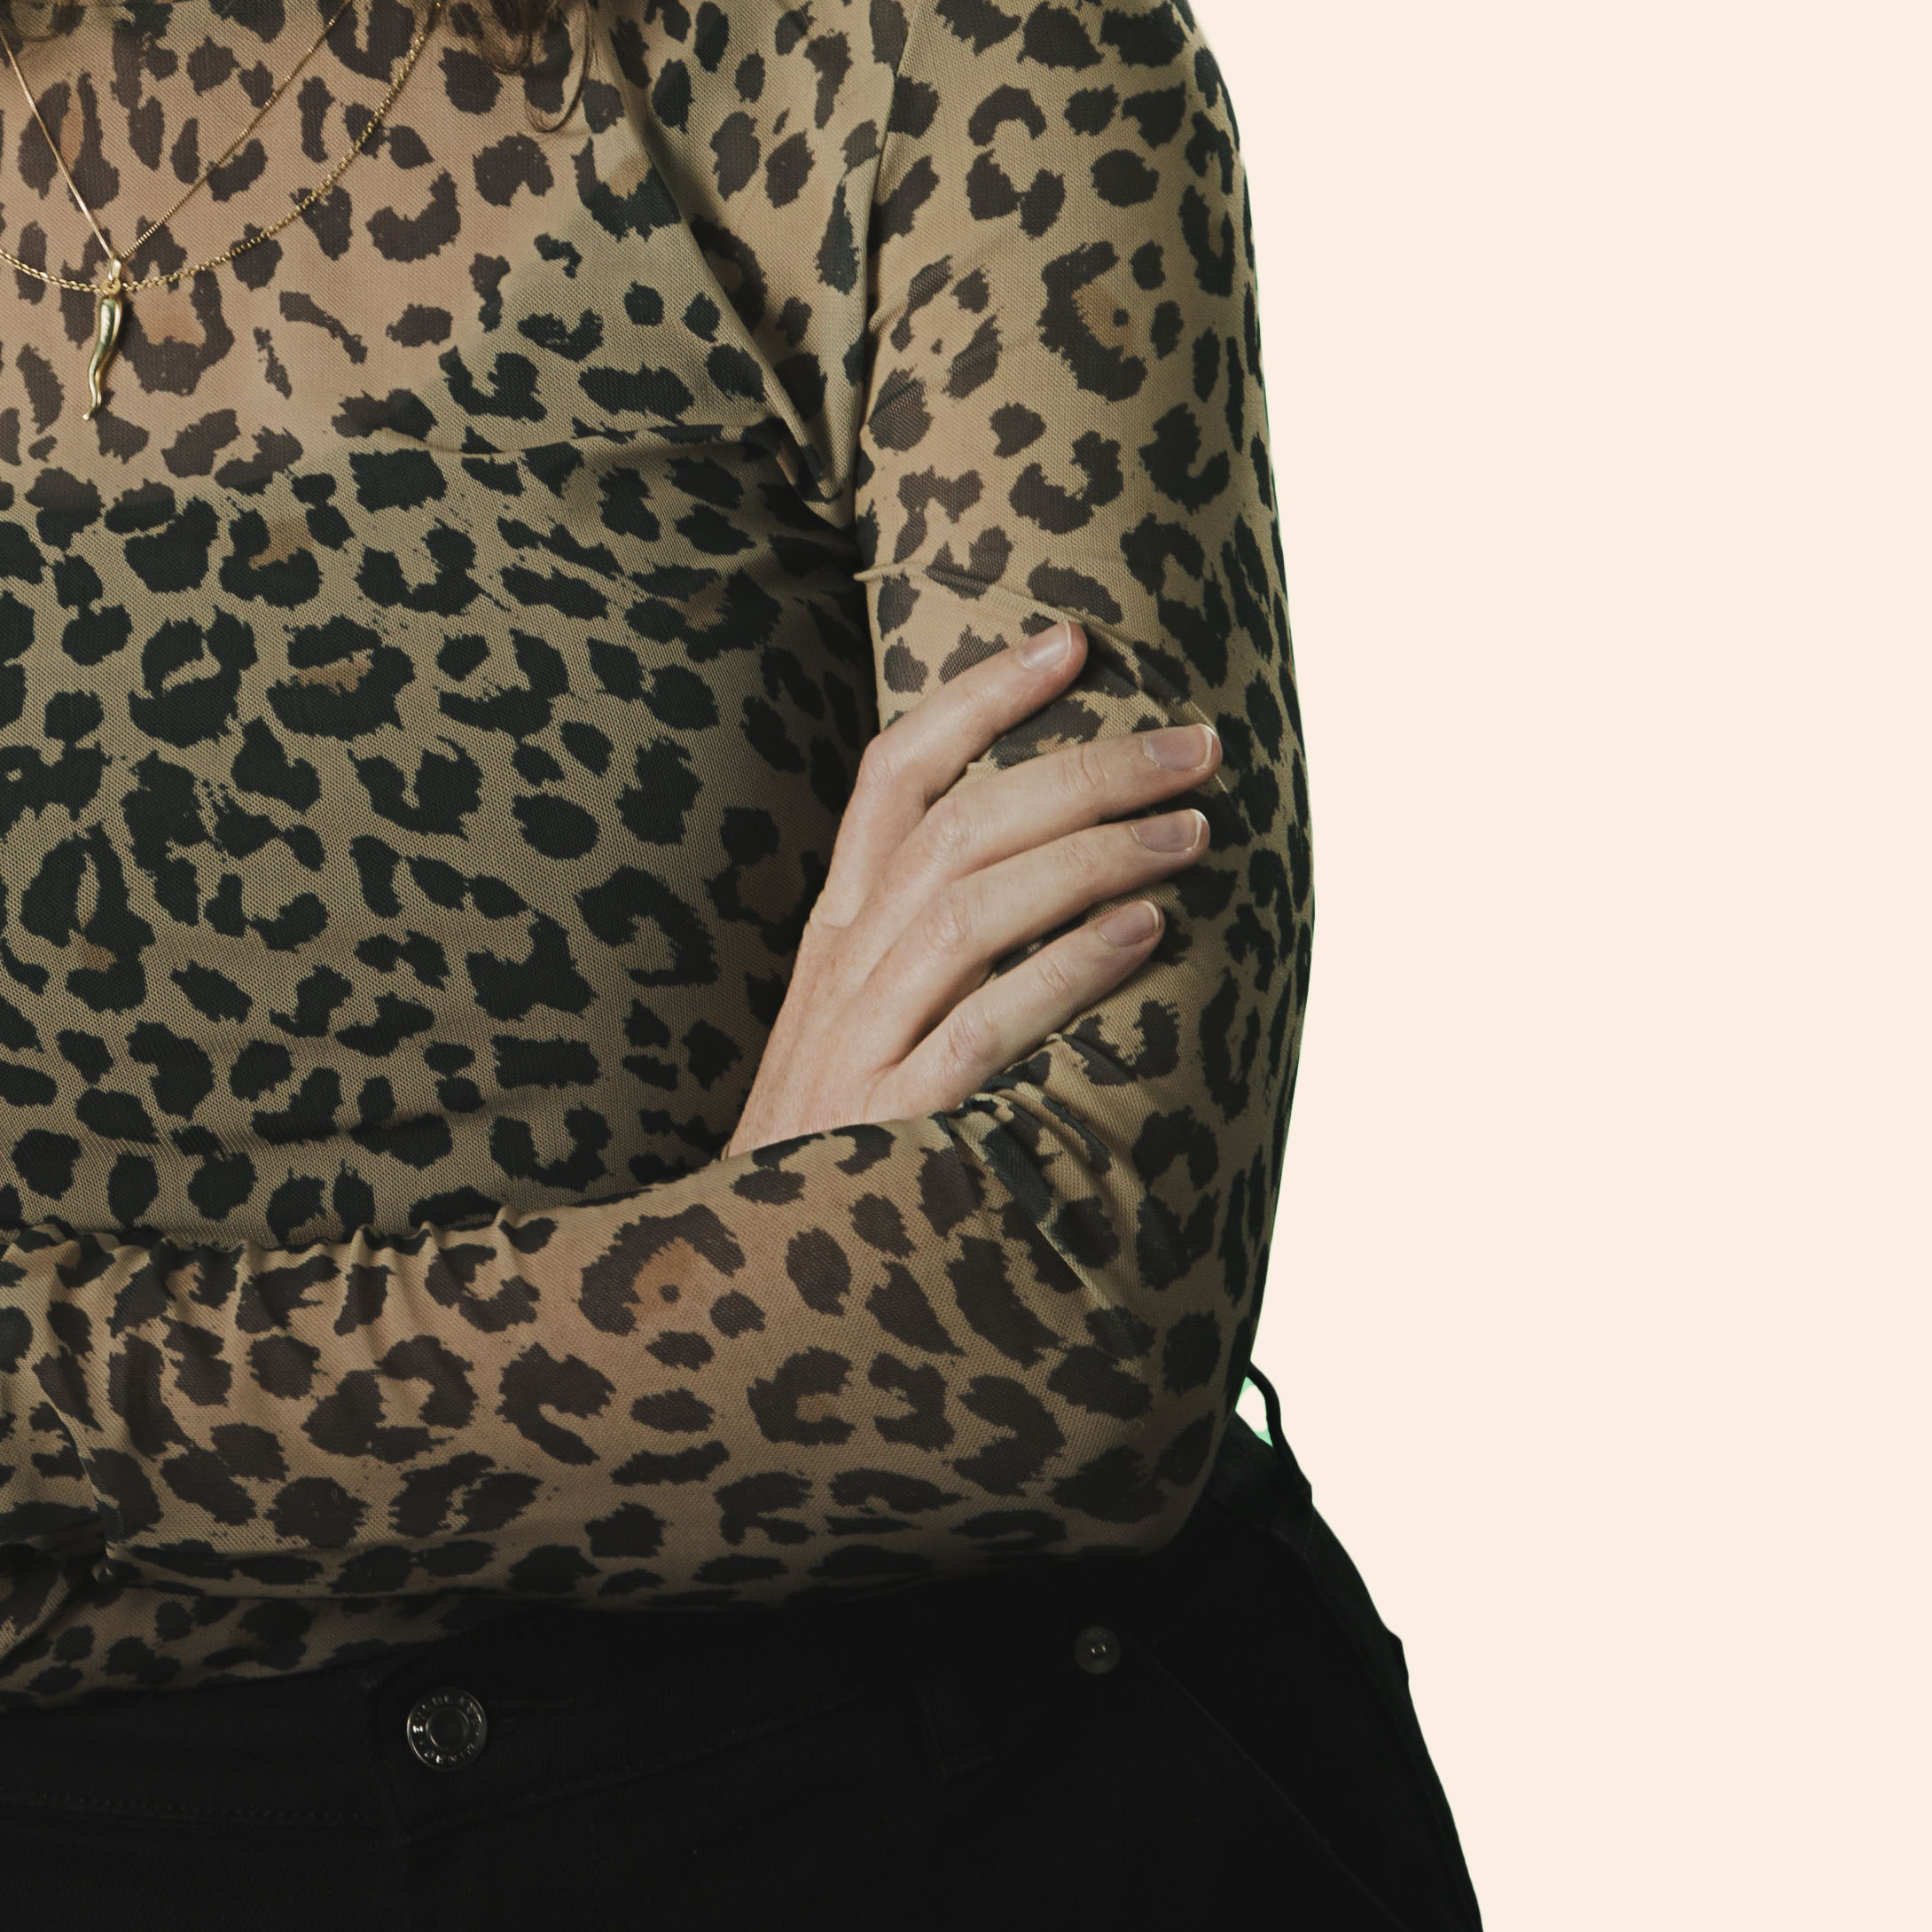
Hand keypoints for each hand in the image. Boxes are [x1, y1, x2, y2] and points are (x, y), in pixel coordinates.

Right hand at [729, 618, 1216, 1147]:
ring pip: (970, 908)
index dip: (980, 698)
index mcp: (839, 934)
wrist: (736, 1288)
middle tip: (1196, 745)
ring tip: (1194, 831)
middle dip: (1083, 768)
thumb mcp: (859, 1029)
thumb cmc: (833, 1152)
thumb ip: (931, 953)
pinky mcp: (887, 1123)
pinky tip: (1143, 935)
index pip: (897, 777)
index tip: (1074, 643)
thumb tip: (1054, 868)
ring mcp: (858, 1046)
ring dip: (1092, 854)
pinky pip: (981, 1028)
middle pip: (957, 826)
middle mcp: (843, 972)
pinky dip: (1065, 970)